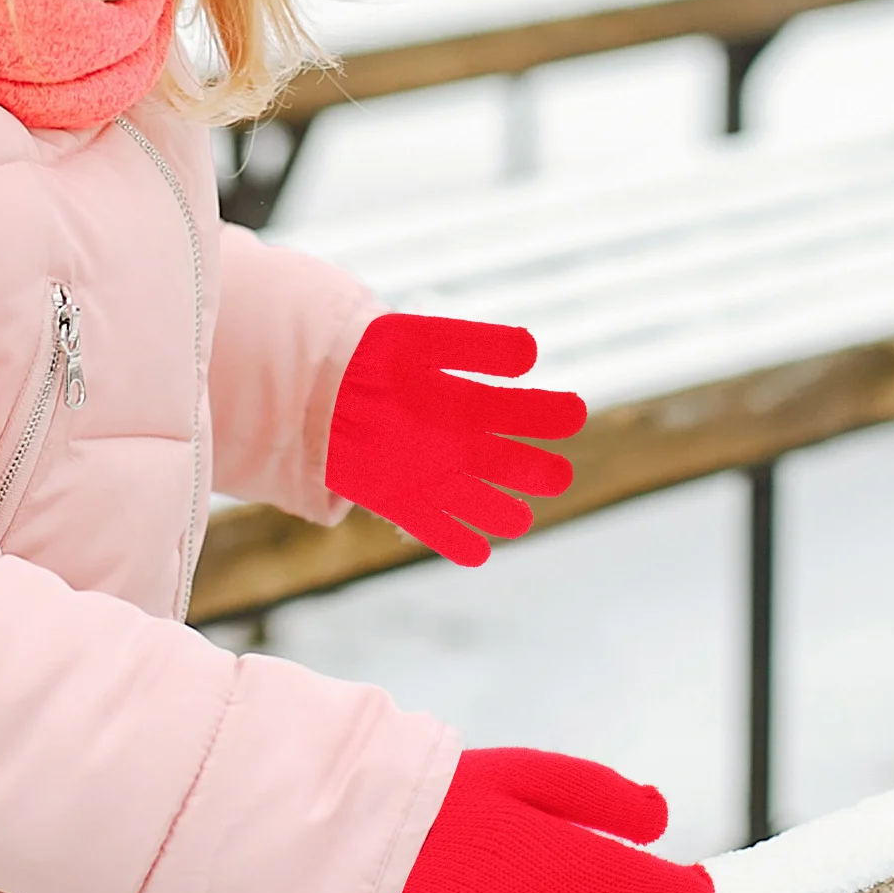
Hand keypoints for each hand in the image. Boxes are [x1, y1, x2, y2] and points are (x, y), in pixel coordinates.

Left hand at [326, 314, 587, 566]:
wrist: (317, 383)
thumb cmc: (372, 356)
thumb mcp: (421, 339)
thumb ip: (474, 345)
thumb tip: (530, 352)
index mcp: (465, 400)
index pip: (515, 409)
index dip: (546, 412)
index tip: (576, 413)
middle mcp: (454, 440)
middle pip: (503, 460)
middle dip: (532, 470)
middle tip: (560, 476)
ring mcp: (430, 471)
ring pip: (474, 498)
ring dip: (498, 510)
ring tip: (520, 519)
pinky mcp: (399, 497)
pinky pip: (432, 525)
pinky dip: (453, 540)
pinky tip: (478, 553)